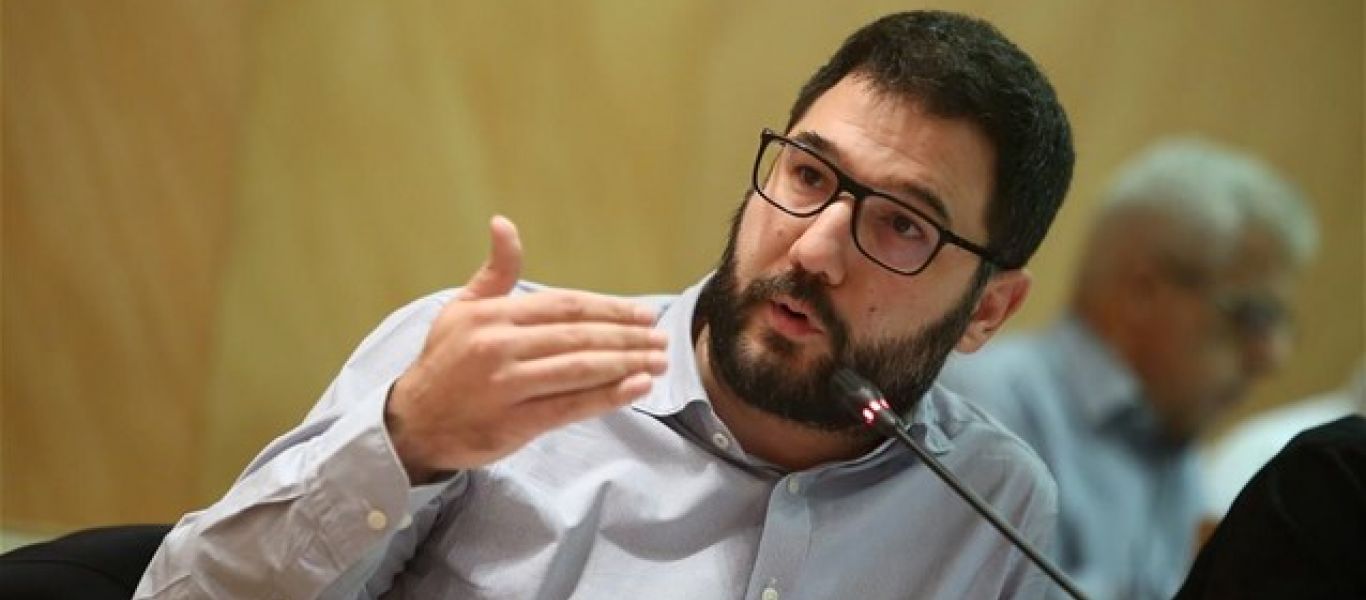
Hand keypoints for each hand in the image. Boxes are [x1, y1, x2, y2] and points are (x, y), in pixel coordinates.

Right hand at [386, 216, 667, 483]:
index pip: (565, 306)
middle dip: (627, 336)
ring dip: (626, 363)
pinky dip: (608, 396)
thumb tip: (503, 223)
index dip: (609, 308)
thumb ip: (495, 272)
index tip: (643, 313)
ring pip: (579, 369)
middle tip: (661, 338)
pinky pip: (570, 406)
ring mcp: (507, 386)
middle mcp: (499, 347)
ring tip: (658, 362)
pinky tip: (637, 387)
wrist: (413, 422)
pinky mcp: (514, 422)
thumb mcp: (462, 309)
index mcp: (493, 316)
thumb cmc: (446, 362)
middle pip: (578, 336)